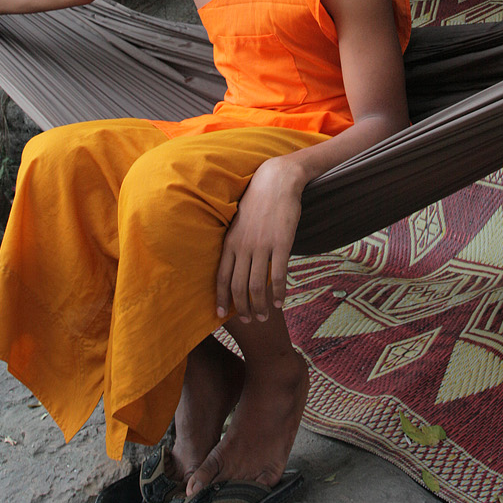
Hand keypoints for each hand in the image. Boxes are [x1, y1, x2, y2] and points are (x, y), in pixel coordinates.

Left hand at [215, 157, 304, 322]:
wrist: (277, 180)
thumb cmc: (258, 201)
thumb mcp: (239, 222)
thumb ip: (236, 244)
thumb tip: (235, 264)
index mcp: (230, 242)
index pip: (221, 277)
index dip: (221, 298)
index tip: (221, 315)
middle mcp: (243, 246)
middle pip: (239, 286)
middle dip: (242, 308)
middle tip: (249, 321)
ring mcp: (262, 245)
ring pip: (257, 285)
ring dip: (260, 305)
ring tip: (264, 317)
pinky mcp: (281, 243)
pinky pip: (278, 274)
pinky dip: (278, 292)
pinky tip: (280, 303)